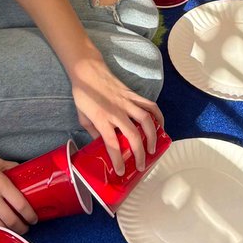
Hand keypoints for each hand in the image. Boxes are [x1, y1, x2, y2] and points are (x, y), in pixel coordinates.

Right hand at [0, 145, 38, 230]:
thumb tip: (22, 169)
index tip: (34, 219)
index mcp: (0, 184)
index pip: (21, 205)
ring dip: (7, 231)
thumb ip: (9, 167)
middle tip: (25, 229)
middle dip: (21, 228)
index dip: (30, 215)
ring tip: (12, 231)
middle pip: (11, 221)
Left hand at [69, 55, 161, 175]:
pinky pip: (149, 105)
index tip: (121, 171)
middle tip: (142, 165)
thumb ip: (94, 132)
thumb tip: (103, 144)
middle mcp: (116, 112)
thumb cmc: (83, 94)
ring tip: (153, 148)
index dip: (117, 159)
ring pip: (146, 119)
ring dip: (153, 135)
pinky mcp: (133, 94)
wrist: (88, 71)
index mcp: (101, 119)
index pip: (112, 143)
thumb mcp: (82, 117)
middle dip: (139, 153)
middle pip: (133, 135)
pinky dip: (158, 115)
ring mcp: (127, 102)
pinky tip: (159, 125)